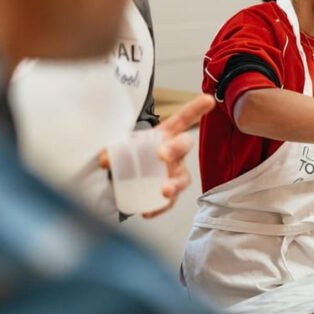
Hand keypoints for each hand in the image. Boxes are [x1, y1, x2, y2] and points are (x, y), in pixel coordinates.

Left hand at [100, 94, 215, 217]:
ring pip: (182, 178)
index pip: (183, 119)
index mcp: (164, 135)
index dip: (196, 109)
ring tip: (164, 191)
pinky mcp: (168, 195)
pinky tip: (147, 212)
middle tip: (162, 154)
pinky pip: (169, 202)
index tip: (208, 100)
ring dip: (175, 184)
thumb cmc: (129, 156)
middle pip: (184, 146)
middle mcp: (174, 153)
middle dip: (176, 148)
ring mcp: (174, 174)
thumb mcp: (119, 148)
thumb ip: (112, 151)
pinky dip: (159, 208)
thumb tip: (105, 159)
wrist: (121, 179)